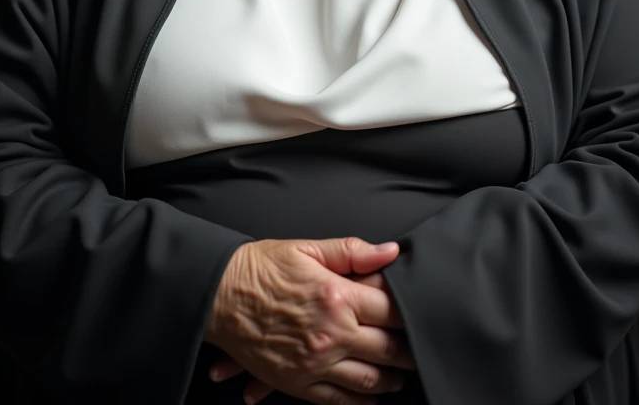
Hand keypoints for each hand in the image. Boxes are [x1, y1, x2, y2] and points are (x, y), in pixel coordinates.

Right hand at [204, 237, 414, 403]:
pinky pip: (339, 401)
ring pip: (369, 379)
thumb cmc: (261, 267)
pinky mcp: (298, 383)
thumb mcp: (307, 248)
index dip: (410, 314)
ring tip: (399, 374)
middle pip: (388, 349)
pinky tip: (370, 395)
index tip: (420, 314)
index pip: (392, 310)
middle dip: (408, 351)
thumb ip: (352, 251)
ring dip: (390, 379)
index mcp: (337, 295)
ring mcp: (315, 363)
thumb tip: (391, 251)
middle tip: (419, 350)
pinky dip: (360, 401)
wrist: (218, 295)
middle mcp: (331, 333)